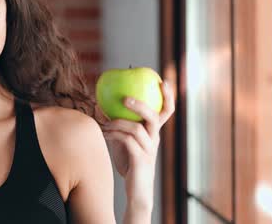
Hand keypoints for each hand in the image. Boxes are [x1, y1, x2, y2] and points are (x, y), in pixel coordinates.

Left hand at [94, 80, 175, 209]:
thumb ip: (119, 124)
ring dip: (117, 123)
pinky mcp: (141, 160)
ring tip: (104, 123)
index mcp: (154, 132)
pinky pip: (127, 141)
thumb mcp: (125, 140)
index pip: (166, 111)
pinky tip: (103, 133)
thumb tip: (103, 106)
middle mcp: (155, 138)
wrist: (135, 190)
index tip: (162, 80)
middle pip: (154, 116)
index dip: (168, 96)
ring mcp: (149, 149)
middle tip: (125, 98)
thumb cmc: (129, 163)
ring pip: (137, 129)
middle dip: (140, 104)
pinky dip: (114, 134)